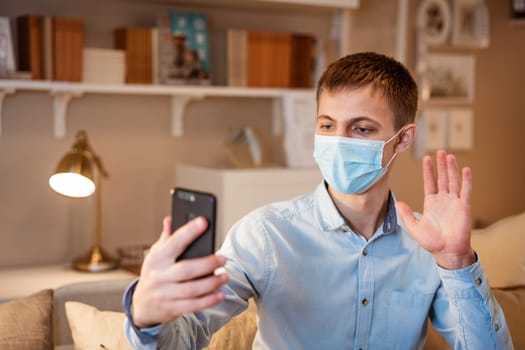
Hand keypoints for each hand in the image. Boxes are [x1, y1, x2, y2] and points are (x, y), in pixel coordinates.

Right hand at [131, 216, 228, 327]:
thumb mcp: (155, 256)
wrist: (141, 306)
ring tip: (225, 276)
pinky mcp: (171, 309)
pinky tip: (220, 294)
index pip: (174, 242)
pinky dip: (209, 300)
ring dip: (212, 283)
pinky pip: (193, 305)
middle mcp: (158, 276)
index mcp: (156, 259)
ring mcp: (164, 294)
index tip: (204, 222)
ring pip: (192, 289)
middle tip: (223, 259)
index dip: (189, 231)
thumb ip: (166, 239)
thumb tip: (170, 219)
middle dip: (208, 263)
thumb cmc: (154, 275)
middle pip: (187, 269)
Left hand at [395, 150, 475, 269]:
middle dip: (441, 165)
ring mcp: (454, 202)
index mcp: (432, 203)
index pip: (430, 182)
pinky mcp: (464, 207)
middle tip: (440, 151)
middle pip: (442, 178)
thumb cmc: (432, 242)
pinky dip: (466, 180)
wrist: (447, 252)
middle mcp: (443, 200)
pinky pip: (465, 191)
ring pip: (453, 181)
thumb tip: (398, 203)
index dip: (428, 171)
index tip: (426, 159)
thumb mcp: (414, 228)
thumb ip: (407, 215)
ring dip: (451, 169)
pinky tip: (465, 170)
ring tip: (449, 156)